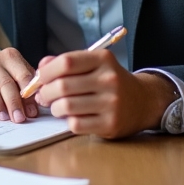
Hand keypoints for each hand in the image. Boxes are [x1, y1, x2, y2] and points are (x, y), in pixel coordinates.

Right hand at [0, 47, 39, 121]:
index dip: (29, 95)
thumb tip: (41, 103)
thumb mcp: (13, 70)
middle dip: (14, 103)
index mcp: (10, 57)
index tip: (33, 112)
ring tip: (4, 118)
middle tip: (19, 119)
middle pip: (6, 83)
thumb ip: (26, 82)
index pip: (23, 75)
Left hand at [34, 50, 178, 138]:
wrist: (143, 102)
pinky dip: (68, 121)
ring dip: (54, 108)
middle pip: (63, 86)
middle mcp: (109, 80)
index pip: (66, 62)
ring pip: (66, 106)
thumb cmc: (110, 81)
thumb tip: (41, 68)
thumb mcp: (94, 64)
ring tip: (56, 107)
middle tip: (43, 96)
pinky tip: (72, 117)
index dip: (46, 71)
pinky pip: (76, 124)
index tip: (39, 78)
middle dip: (45, 93)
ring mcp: (111, 103)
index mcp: (103, 59)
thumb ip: (67, 63)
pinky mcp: (111, 124)